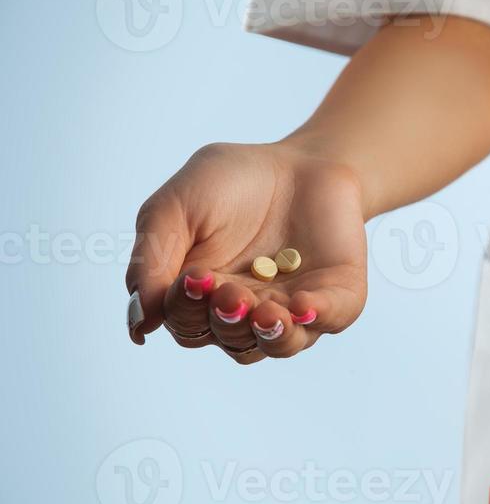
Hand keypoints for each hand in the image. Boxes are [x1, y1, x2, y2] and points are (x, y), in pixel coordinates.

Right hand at [126, 142, 367, 363]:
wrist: (298, 158)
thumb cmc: (230, 183)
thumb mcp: (175, 208)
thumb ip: (150, 260)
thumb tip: (139, 322)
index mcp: (203, 298)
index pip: (187, 325)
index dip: (186, 311)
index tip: (193, 278)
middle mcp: (247, 312)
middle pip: (230, 340)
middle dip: (227, 320)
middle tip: (229, 291)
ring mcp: (293, 308)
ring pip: (278, 345)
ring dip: (270, 333)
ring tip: (266, 312)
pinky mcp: (336, 296)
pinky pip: (331, 319)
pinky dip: (317, 315)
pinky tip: (303, 306)